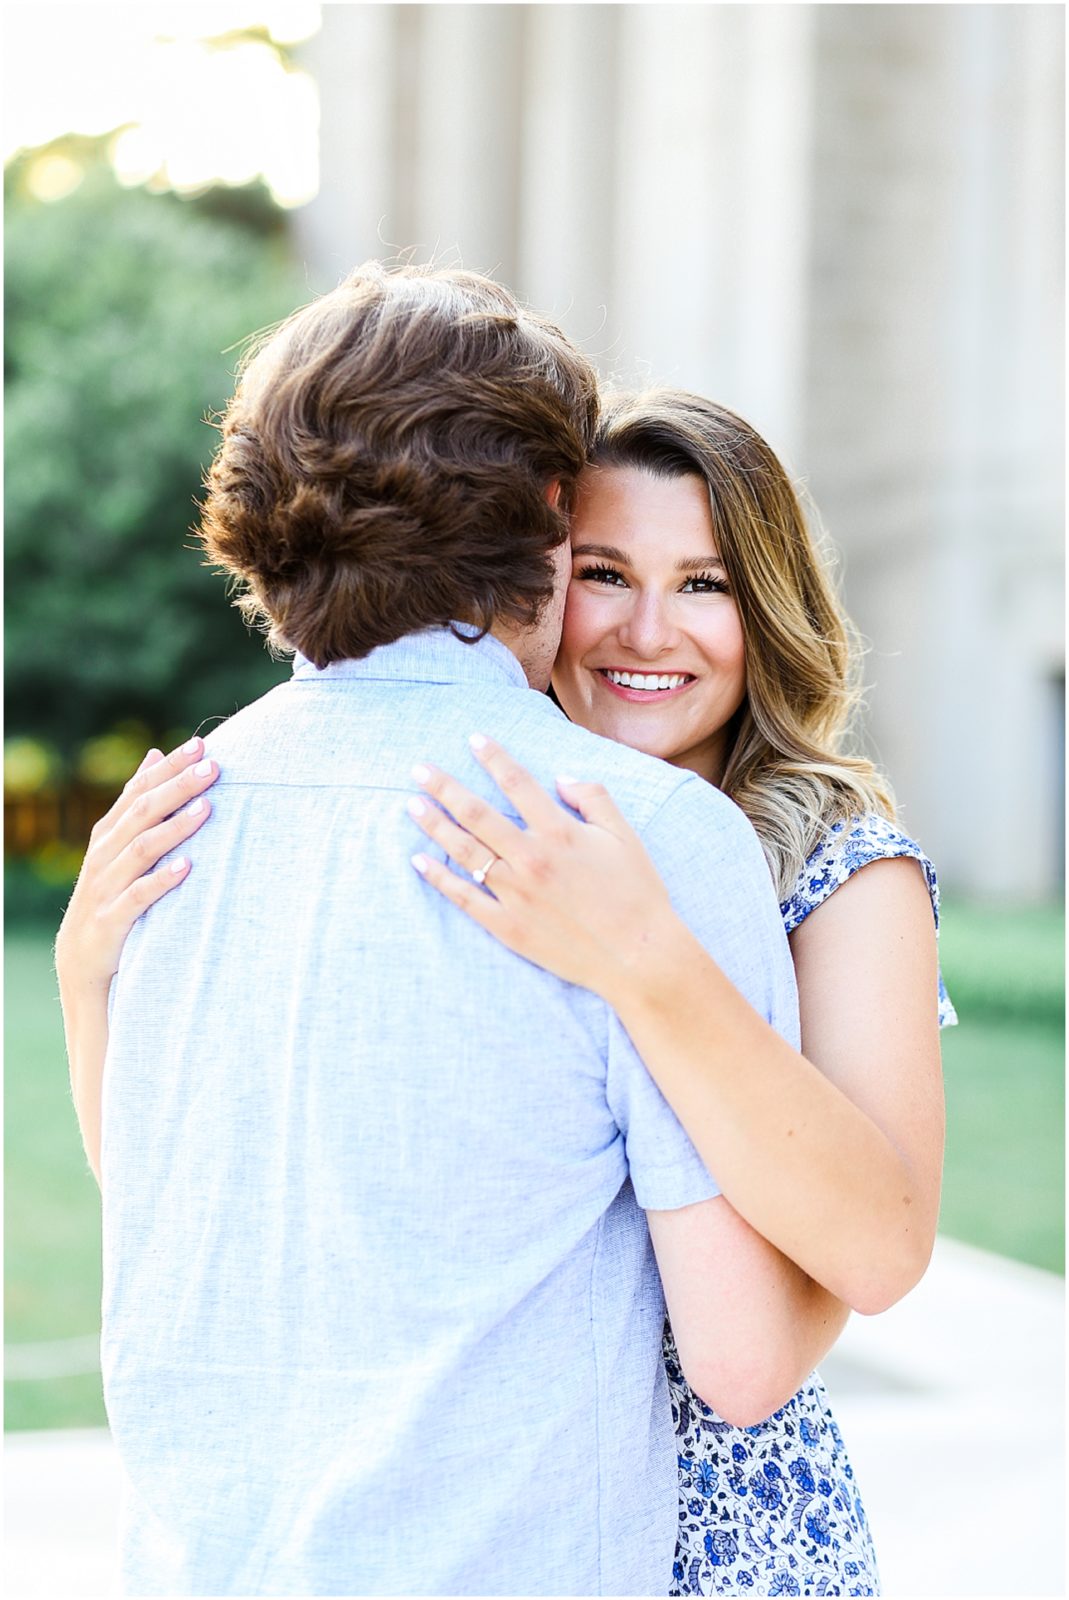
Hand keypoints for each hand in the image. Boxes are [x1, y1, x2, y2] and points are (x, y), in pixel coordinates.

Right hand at [55, 736, 219, 995]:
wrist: (82, 957)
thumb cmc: (110, 891)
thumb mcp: (118, 844)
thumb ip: (136, 801)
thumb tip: (155, 753)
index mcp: (109, 832)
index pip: (139, 789)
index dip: (168, 767)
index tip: (200, 745)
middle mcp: (105, 853)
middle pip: (143, 812)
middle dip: (178, 787)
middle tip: (212, 767)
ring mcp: (107, 885)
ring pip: (142, 848)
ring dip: (176, 827)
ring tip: (208, 809)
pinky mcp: (112, 918)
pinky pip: (139, 896)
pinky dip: (162, 879)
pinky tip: (187, 867)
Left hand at [407, 734, 678, 1003]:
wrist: (638, 956)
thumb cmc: (637, 894)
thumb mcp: (624, 836)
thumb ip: (594, 799)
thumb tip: (561, 778)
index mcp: (559, 832)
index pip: (517, 783)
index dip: (493, 757)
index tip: (473, 739)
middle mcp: (531, 858)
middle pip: (476, 813)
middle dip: (445, 787)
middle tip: (419, 770)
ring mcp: (515, 893)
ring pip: (464, 851)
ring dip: (435, 825)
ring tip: (413, 806)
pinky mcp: (507, 926)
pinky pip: (464, 898)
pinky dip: (439, 878)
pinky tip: (419, 861)